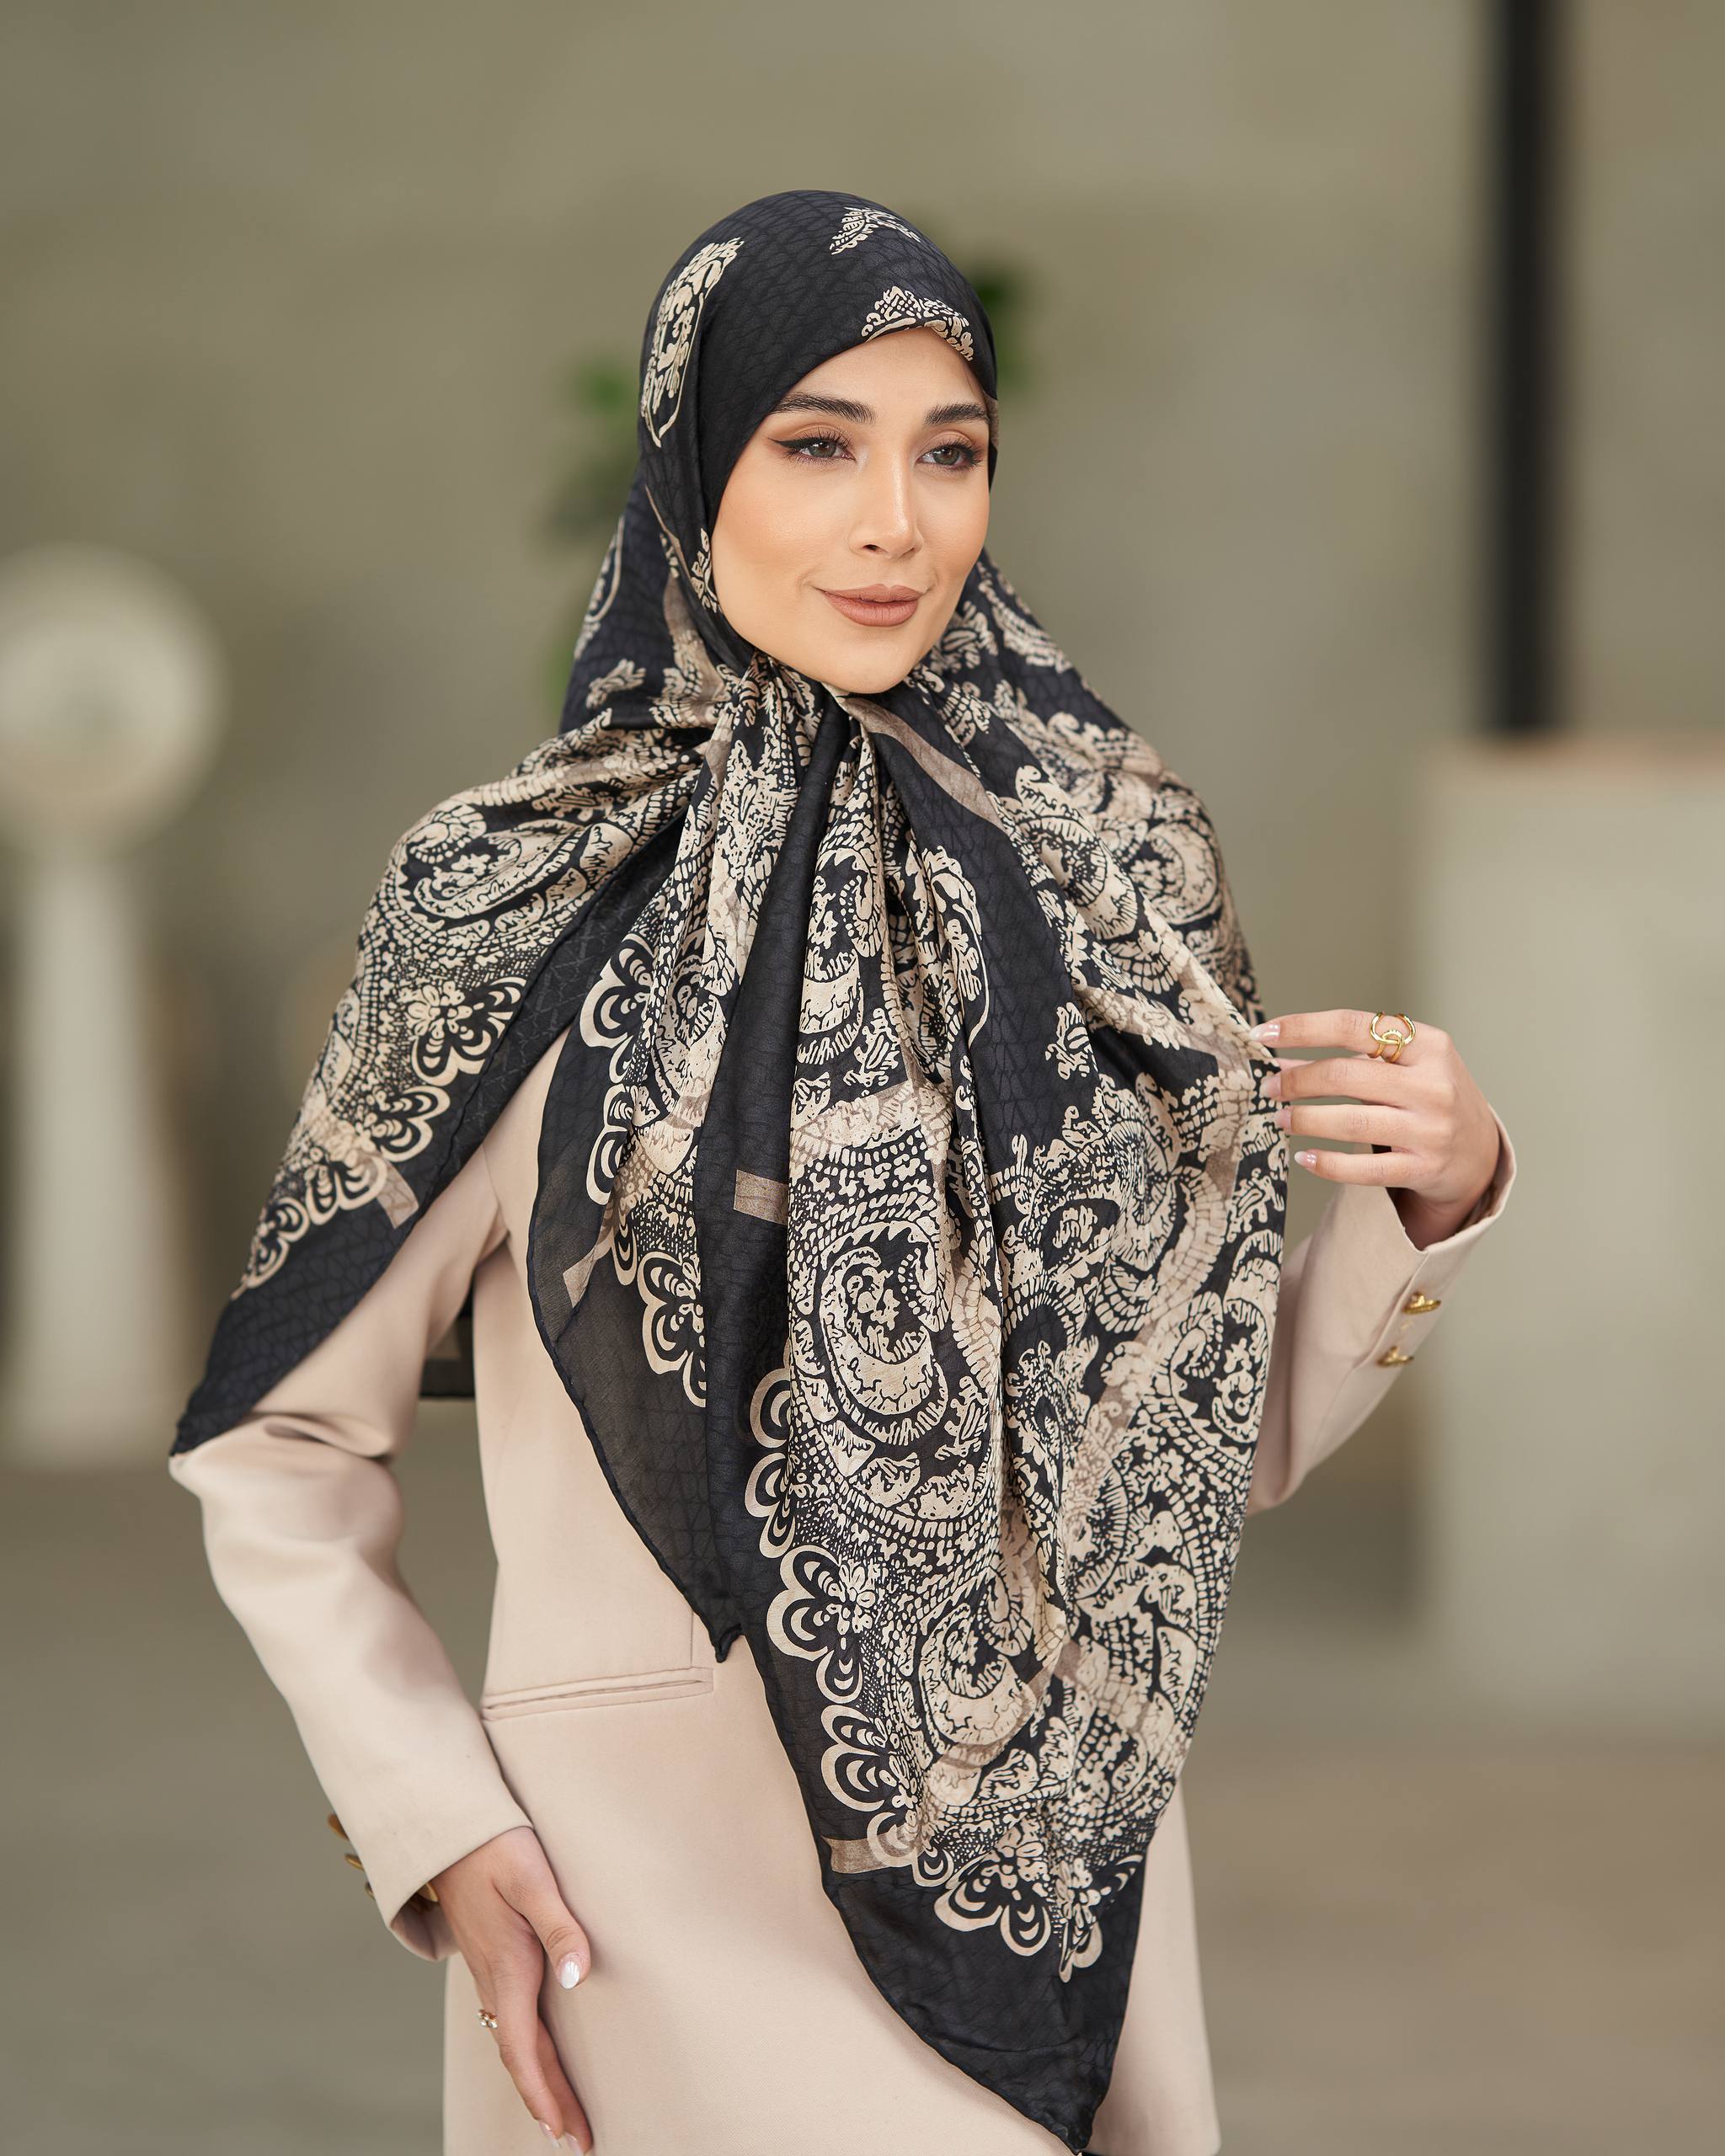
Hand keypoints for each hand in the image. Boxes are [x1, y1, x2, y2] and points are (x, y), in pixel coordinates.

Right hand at [430, 1824, 593, 2150]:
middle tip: (576, 2141)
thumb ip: (560, 1926)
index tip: (564, 2131)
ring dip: (537, 2080)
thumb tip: (578, 1977)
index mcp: (507, 1967)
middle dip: (547, 2101)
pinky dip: (525, 2051)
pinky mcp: (490, 1958)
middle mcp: (494, 1978)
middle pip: (521, 2056)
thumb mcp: (533, 1878)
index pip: (525, 2049)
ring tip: (559, 2116)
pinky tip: (537, 2057)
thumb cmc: (496, 1847)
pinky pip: (508, 2019)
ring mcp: (488, 1971)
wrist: (450, 1830)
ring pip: (513, 2040)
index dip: (545, 2093)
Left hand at [1250, 1007, 1501, 1249]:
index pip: (1352, 1025)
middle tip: (1270, 1087)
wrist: (1480, 1151)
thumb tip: (1279, 1064)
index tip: (1262, 1034)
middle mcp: (1433, 1084)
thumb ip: (1348, 1060)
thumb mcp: (1401, 1067)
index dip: (1302, 1028)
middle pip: (1346, 1075)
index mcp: (1428, 1045)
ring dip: (1305, 1120)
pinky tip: (1304, 1157)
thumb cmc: (1428, 1097)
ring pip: (1351, 1122)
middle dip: (1298, 1080)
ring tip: (1280, 1119)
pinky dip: (1327, 1163)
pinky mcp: (1423, 1168)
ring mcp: (1431, 1128)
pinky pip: (1364, 1169)